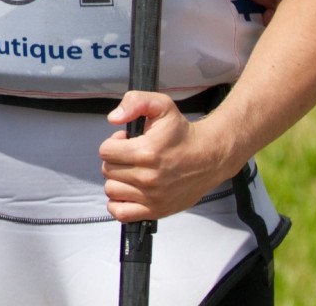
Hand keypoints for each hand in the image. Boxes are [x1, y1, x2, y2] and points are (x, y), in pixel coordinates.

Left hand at [98, 91, 237, 222]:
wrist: (210, 156)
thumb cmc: (182, 133)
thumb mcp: (161, 105)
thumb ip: (135, 102)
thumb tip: (113, 118)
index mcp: (146, 152)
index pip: (106, 151)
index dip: (113, 143)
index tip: (126, 142)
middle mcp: (147, 177)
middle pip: (108, 170)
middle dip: (115, 160)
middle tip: (132, 156)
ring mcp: (152, 197)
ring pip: (112, 190)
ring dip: (117, 180)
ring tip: (132, 172)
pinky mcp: (156, 210)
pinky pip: (122, 213)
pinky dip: (118, 204)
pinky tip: (128, 191)